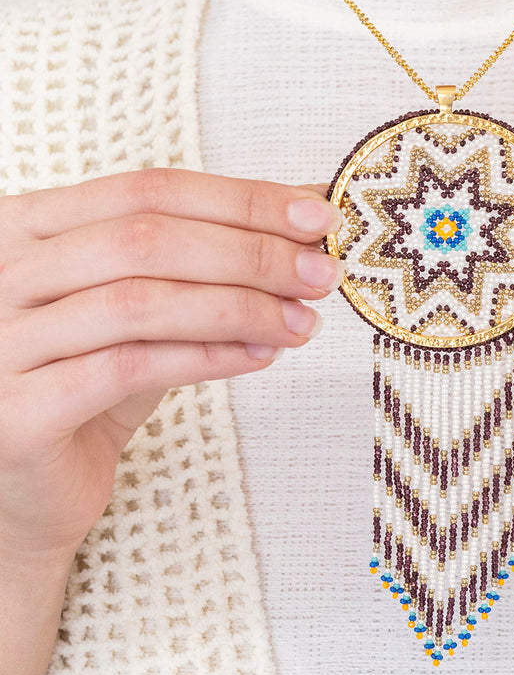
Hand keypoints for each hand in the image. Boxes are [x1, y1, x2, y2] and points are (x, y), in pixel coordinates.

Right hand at [0, 168, 342, 562]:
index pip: (149, 189)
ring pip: (140, 301)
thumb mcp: (150, 303)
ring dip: (240, 307)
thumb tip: (305, 206)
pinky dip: (208, 357)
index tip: (316, 215)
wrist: (30, 484)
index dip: (241, 200)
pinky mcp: (15, 411)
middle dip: (252, 253)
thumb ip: (212, 255)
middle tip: (321, 273)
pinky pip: (129, 368)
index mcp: (29, 226)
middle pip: (147, 239)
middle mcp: (1, 271)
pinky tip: (260, 355)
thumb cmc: (90, 378)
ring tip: (302, 322)